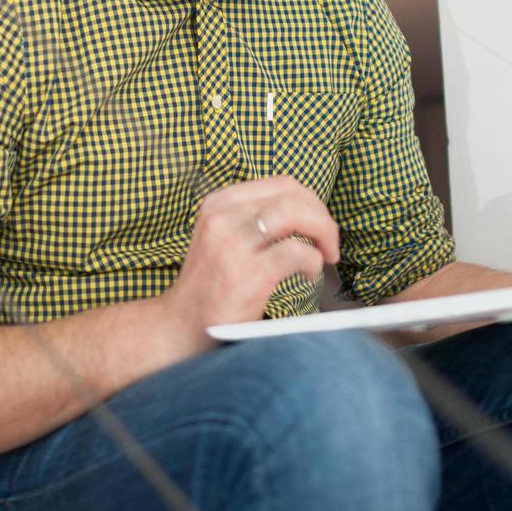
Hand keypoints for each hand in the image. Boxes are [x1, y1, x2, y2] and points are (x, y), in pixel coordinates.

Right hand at [160, 175, 339, 345]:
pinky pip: (297, 252)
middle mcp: (223, 216)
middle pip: (293, 195)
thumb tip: (309, 211)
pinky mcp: (247, 272)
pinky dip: (313, 261)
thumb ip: (255, 219)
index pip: (282, 184)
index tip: (319, 224)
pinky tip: (308, 273)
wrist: (180, 326)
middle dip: (322, 218)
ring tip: (326, 255)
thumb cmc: (211, 284)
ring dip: (323, 233)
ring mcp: (233, 243)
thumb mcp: (223, 237)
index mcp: (220, 203)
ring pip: (296, 214)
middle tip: (330, 243)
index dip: (311, 202)